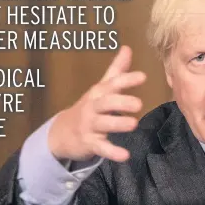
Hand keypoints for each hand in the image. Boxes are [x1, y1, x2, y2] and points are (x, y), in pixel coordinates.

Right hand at [48, 46, 145, 161]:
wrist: (62, 133)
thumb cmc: (90, 107)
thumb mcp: (101, 88)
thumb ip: (116, 71)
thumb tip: (128, 48)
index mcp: (99, 93)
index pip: (112, 84)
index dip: (126, 80)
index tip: (143, 77)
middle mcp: (93, 107)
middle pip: (106, 103)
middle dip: (121, 102)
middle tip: (138, 104)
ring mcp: (90, 126)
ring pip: (104, 124)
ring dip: (118, 124)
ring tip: (134, 124)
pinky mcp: (90, 143)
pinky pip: (101, 148)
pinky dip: (113, 152)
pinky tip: (125, 156)